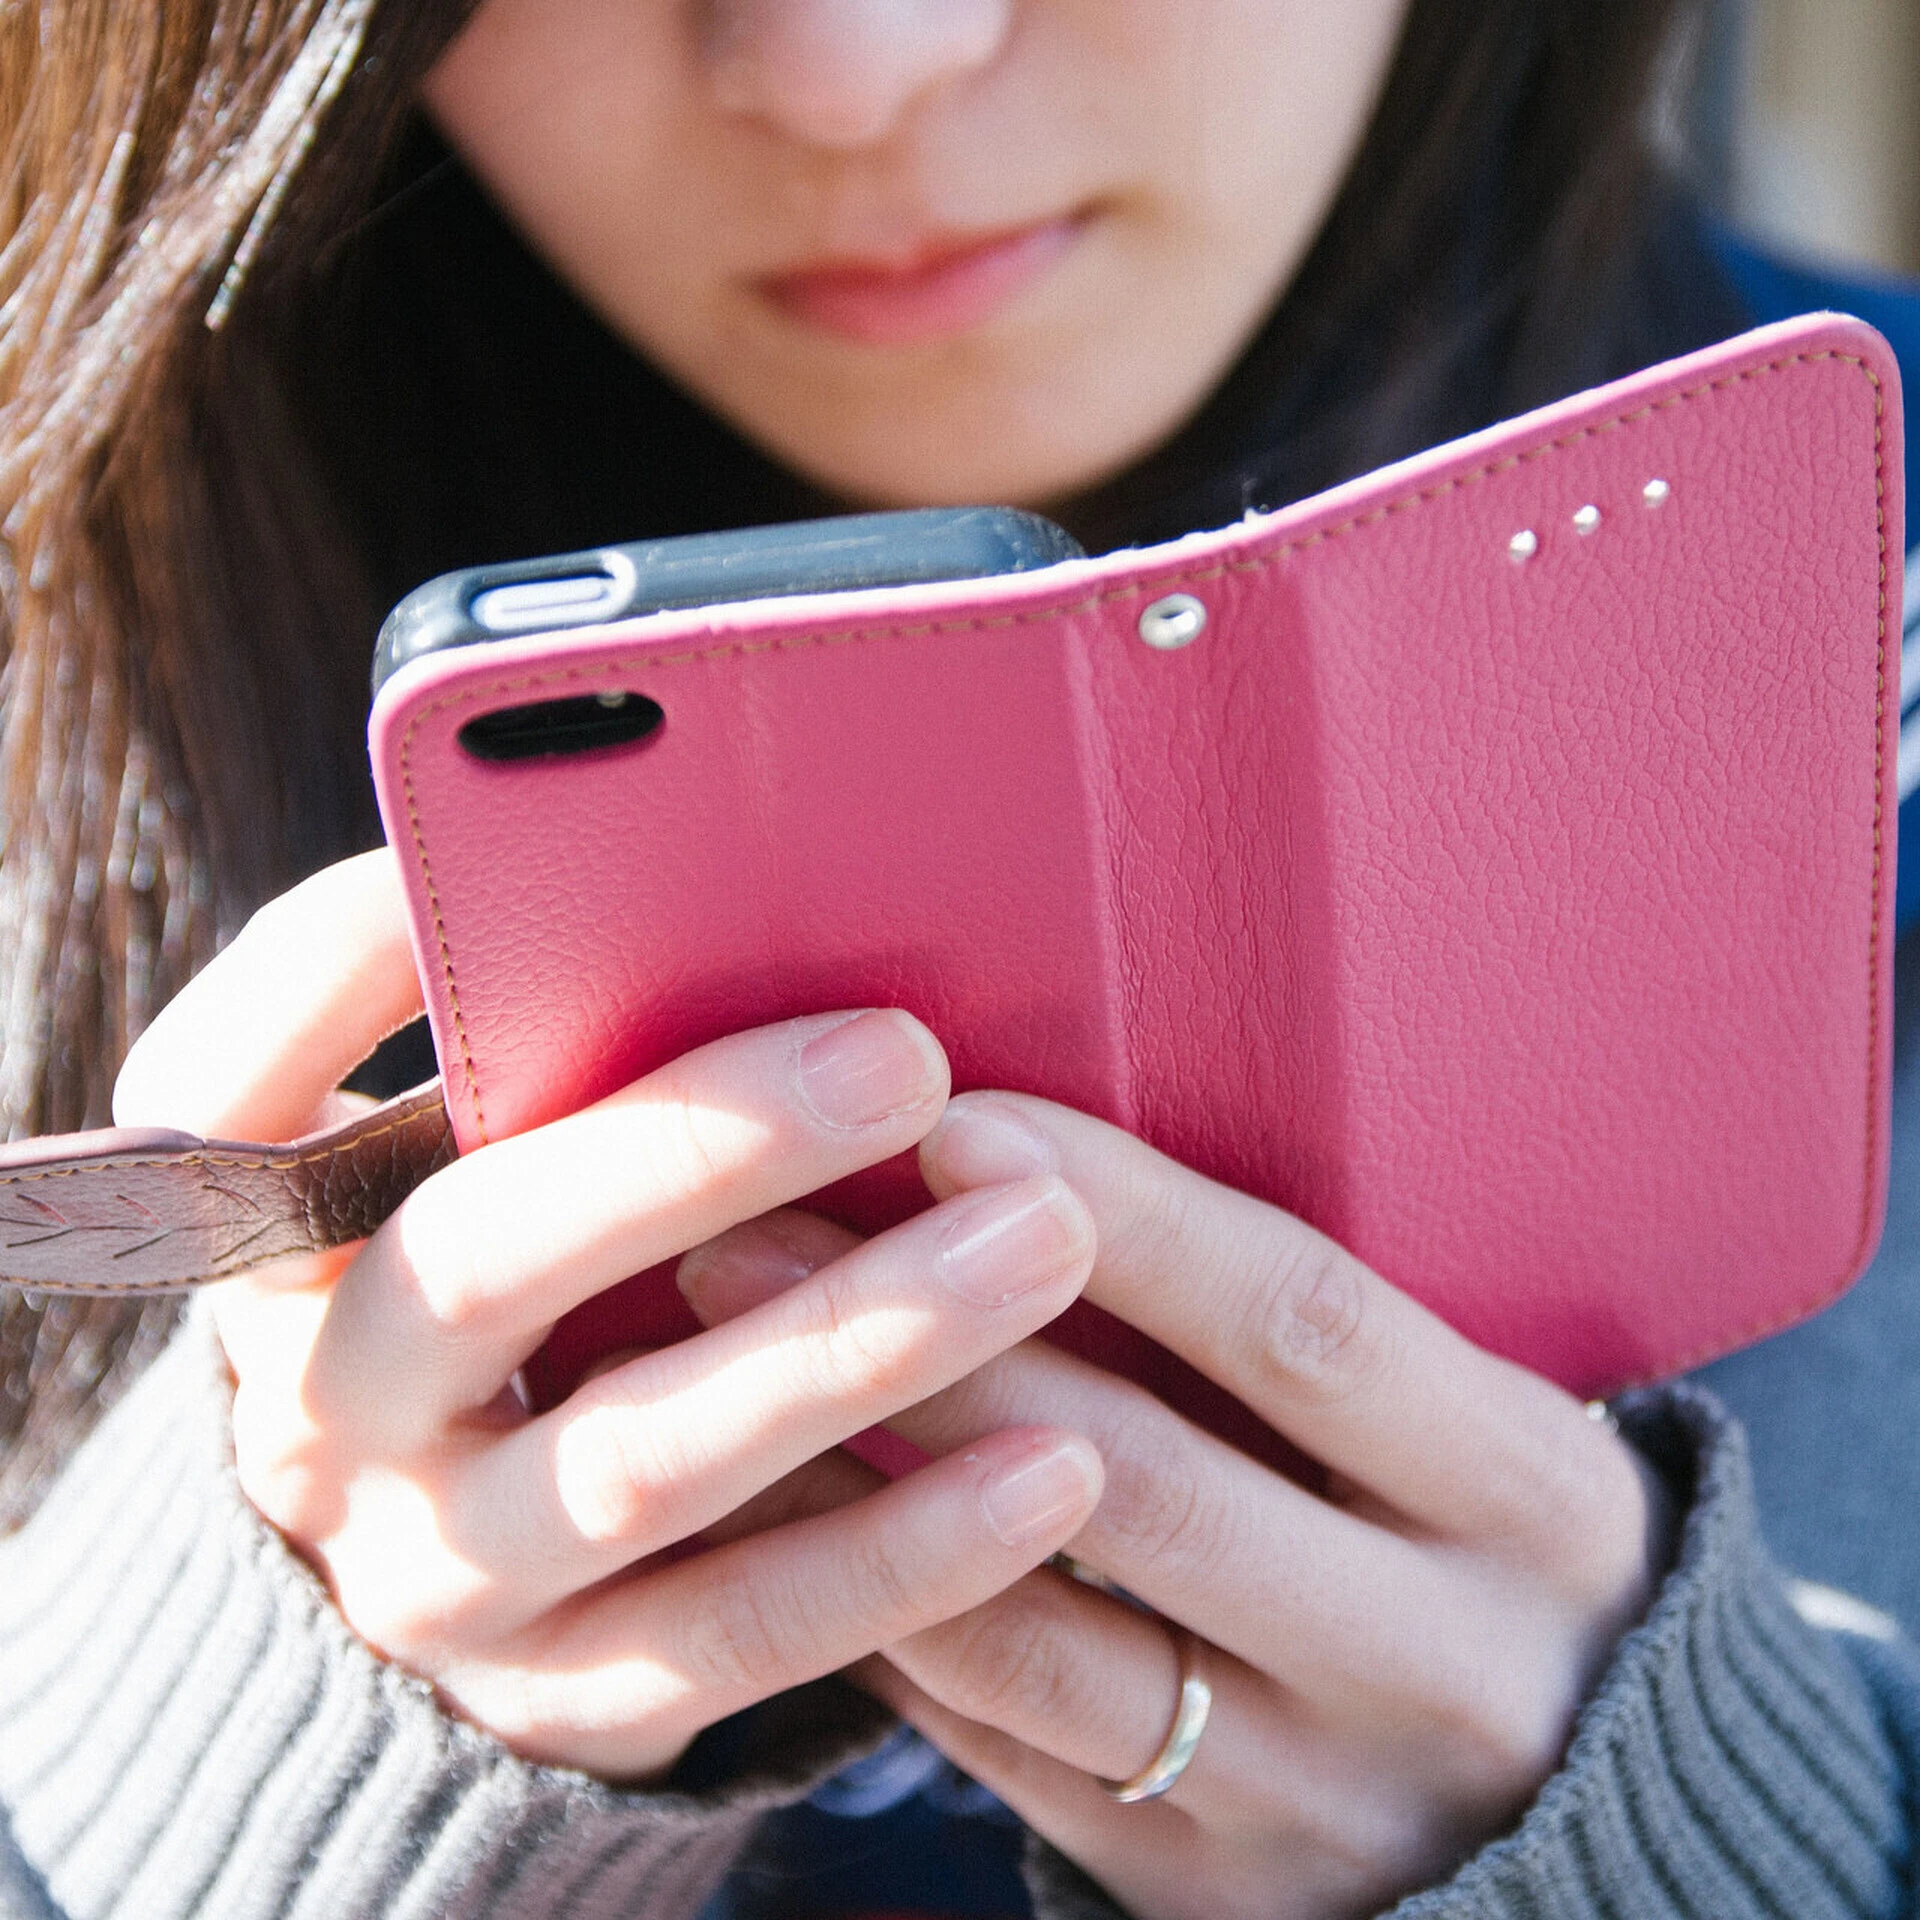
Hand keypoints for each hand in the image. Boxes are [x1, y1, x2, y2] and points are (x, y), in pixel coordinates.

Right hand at [112, 853, 1106, 1779]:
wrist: (463, 1547)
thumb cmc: (523, 1277)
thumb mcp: (484, 1167)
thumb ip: (555, 1047)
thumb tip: (708, 863)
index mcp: (281, 1235)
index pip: (229, 1082)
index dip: (346, 963)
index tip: (496, 879)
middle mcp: (324, 1404)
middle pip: (485, 1260)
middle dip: (704, 1149)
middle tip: (906, 1058)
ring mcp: (436, 1567)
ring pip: (642, 1461)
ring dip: (855, 1346)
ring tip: (1041, 1241)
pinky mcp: (562, 1690)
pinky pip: (739, 1632)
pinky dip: (904, 1549)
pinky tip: (1054, 1467)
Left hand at [678, 1092, 1670, 1919]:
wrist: (1589, 1804)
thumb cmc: (1480, 1544)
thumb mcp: (1470, 1425)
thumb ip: (1303, 1330)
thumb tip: (1046, 1169)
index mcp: (1537, 1500)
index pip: (1307, 1327)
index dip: (1132, 1218)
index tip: (957, 1118)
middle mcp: (1446, 1665)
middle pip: (1152, 1484)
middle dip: (934, 1349)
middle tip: (752, 1237)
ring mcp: (1323, 1804)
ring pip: (1042, 1638)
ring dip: (860, 1495)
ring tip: (717, 1376)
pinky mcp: (1214, 1894)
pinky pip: (1006, 1747)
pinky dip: (883, 1621)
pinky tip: (782, 1523)